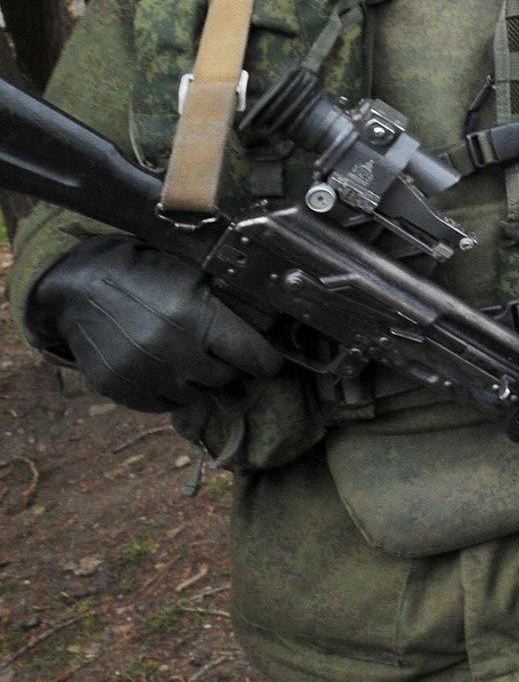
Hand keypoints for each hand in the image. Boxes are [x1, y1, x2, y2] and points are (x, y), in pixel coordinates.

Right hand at [26, 235, 283, 412]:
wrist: (81, 287)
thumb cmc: (147, 276)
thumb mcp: (194, 277)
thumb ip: (231, 304)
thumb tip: (274, 326)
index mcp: (196, 317)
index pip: (254, 356)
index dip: (266, 360)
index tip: (269, 361)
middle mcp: (172, 350)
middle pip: (226, 377)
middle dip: (229, 365)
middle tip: (219, 350)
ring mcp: (145, 374)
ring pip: (197, 394)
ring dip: (199, 380)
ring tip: (187, 356)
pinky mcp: (122, 390)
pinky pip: (165, 405)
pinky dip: (171, 390)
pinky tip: (164, 367)